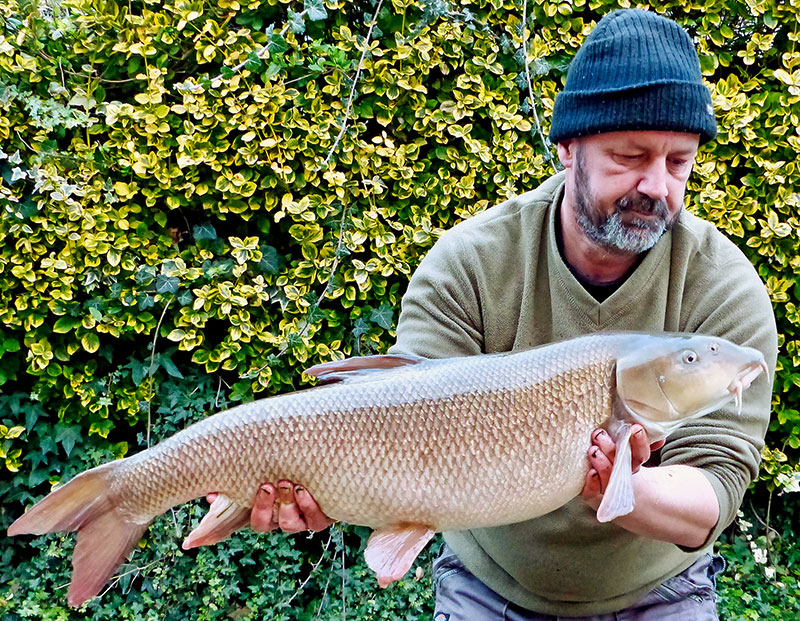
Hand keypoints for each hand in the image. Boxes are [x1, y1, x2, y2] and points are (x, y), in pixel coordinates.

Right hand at [207, 480, 333, 532]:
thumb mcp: (261, 476)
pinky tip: (306, 492)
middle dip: (268, 506)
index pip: (256, 520)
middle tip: (270, 485)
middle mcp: (284, 519)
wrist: (324, 467)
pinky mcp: (324, 516)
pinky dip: (311, 508)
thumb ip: (234, 487)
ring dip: (290, 505)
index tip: (259, 487)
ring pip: (293, 525)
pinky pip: (317, 521)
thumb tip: (209, 494)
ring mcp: (304, 520)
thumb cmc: (285, 472)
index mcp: (268, 512)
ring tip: (290, 484)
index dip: (256, 509)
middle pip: (271, 524)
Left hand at [580, 424, 664, 507]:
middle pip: (624, 465)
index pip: (641, 454)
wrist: (597, 475)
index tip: (635, 428)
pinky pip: (593, 490)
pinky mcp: (592, 490)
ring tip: (593, 449)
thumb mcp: (622, 439)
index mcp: (632, 460)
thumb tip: (659, 438)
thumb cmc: (610, 450)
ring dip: (602, 463)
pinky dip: (592, 483)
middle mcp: (622, 474)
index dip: (640, 443)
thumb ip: (636, 435)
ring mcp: (607, 483)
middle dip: (612, 450)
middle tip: (600, 435)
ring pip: (609, 477)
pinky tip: (591, 472)